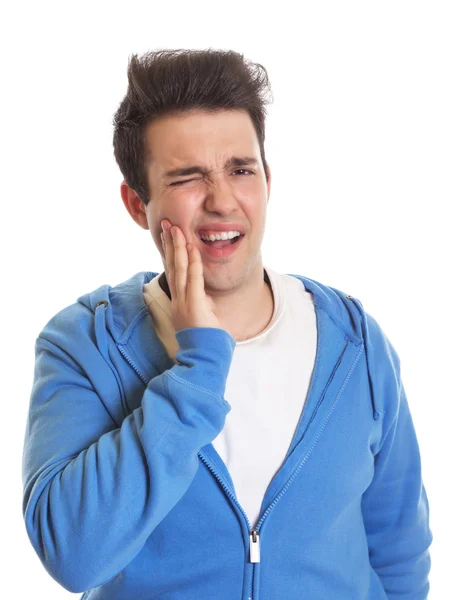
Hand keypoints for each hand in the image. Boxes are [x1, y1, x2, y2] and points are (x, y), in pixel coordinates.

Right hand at [160, 219, 225, 333]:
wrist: (204, 357)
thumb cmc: (205, 339)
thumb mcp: (204, 316)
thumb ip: (203, 302)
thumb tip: (206, 294)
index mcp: (179, 300)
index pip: (173, 271)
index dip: (170, 252)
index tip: (169, 236)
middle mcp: (178, 298)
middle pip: (172, 265)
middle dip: (169, 243)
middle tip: (166, 224)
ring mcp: (184, 301)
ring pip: (179, 269)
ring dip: (177, 247)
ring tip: (175, 229)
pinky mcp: (194, 305)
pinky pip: (194, 279)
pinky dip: (193, 263)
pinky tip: (191, 248)